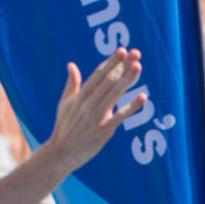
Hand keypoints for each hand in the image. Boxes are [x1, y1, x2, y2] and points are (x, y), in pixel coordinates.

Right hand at [45, 49, 145, 172]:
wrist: (61, 153)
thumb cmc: (64, 128)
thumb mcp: (64, 104)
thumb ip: (71, 84)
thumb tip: (71, 65)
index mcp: (80, 96)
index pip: (98, 74)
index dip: (111, 62)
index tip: (122, 51)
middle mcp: (89, 103)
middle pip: (109, 80)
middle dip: (123, 65)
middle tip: (136, 53)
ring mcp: (96, 116)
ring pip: (115, 94)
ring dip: (128, 79)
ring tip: (138, 66)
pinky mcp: (103, 130)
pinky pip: (120, 116)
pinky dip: (132, 106)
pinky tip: (143, 97)